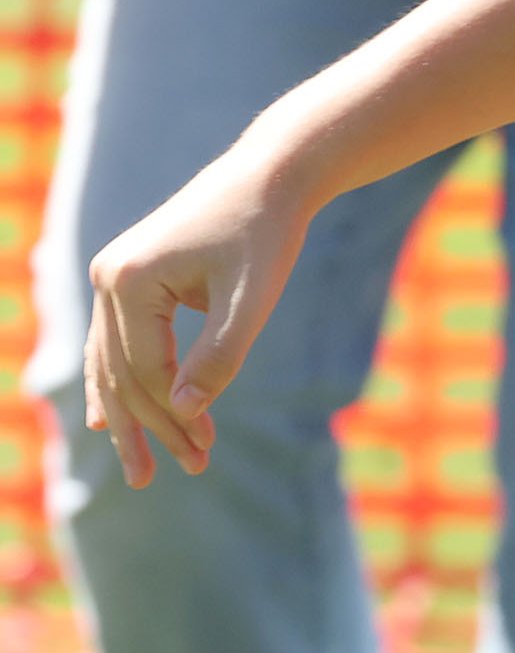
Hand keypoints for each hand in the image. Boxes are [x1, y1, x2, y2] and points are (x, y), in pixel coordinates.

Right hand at [85, 149, 311, 488]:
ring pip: (110, 361)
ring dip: (128, 413)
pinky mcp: (127, 276)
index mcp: (129, 282)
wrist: (269, 176)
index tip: (203, 453)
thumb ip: (219, 357)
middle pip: (119, 372)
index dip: (172, 418)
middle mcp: (108, 277)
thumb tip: (183, 412)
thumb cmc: (267, 234)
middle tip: (165, 477)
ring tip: (139, 466)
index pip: (145, 371)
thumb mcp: (251, 300)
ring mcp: (112, 275)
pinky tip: (107, 418)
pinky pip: (112, 341)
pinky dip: (115, 380)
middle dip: (146, 427)